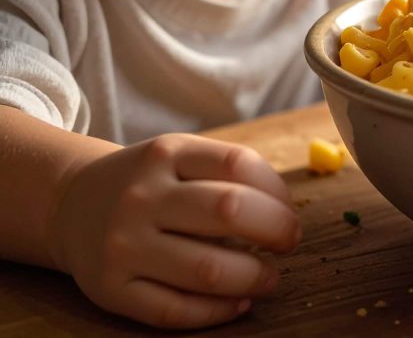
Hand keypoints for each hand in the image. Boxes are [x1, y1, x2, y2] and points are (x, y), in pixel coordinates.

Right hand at [49, 133, 300, 328]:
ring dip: (254, 277)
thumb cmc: (149, 183)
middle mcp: (142, 196)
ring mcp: (123, 244)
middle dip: (276, 229)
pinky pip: (174, 310)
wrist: (71, 204)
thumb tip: (286, 215)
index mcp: (166, 154)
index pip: (239, 163)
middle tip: (290, 241)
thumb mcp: (179, 157)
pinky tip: (238, 302)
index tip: (290, 210)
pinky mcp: (111, 290)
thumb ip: (228, 174)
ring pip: (208, 269)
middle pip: (230, 210)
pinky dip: (218, 312)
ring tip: (270, 277)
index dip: (278, 191)